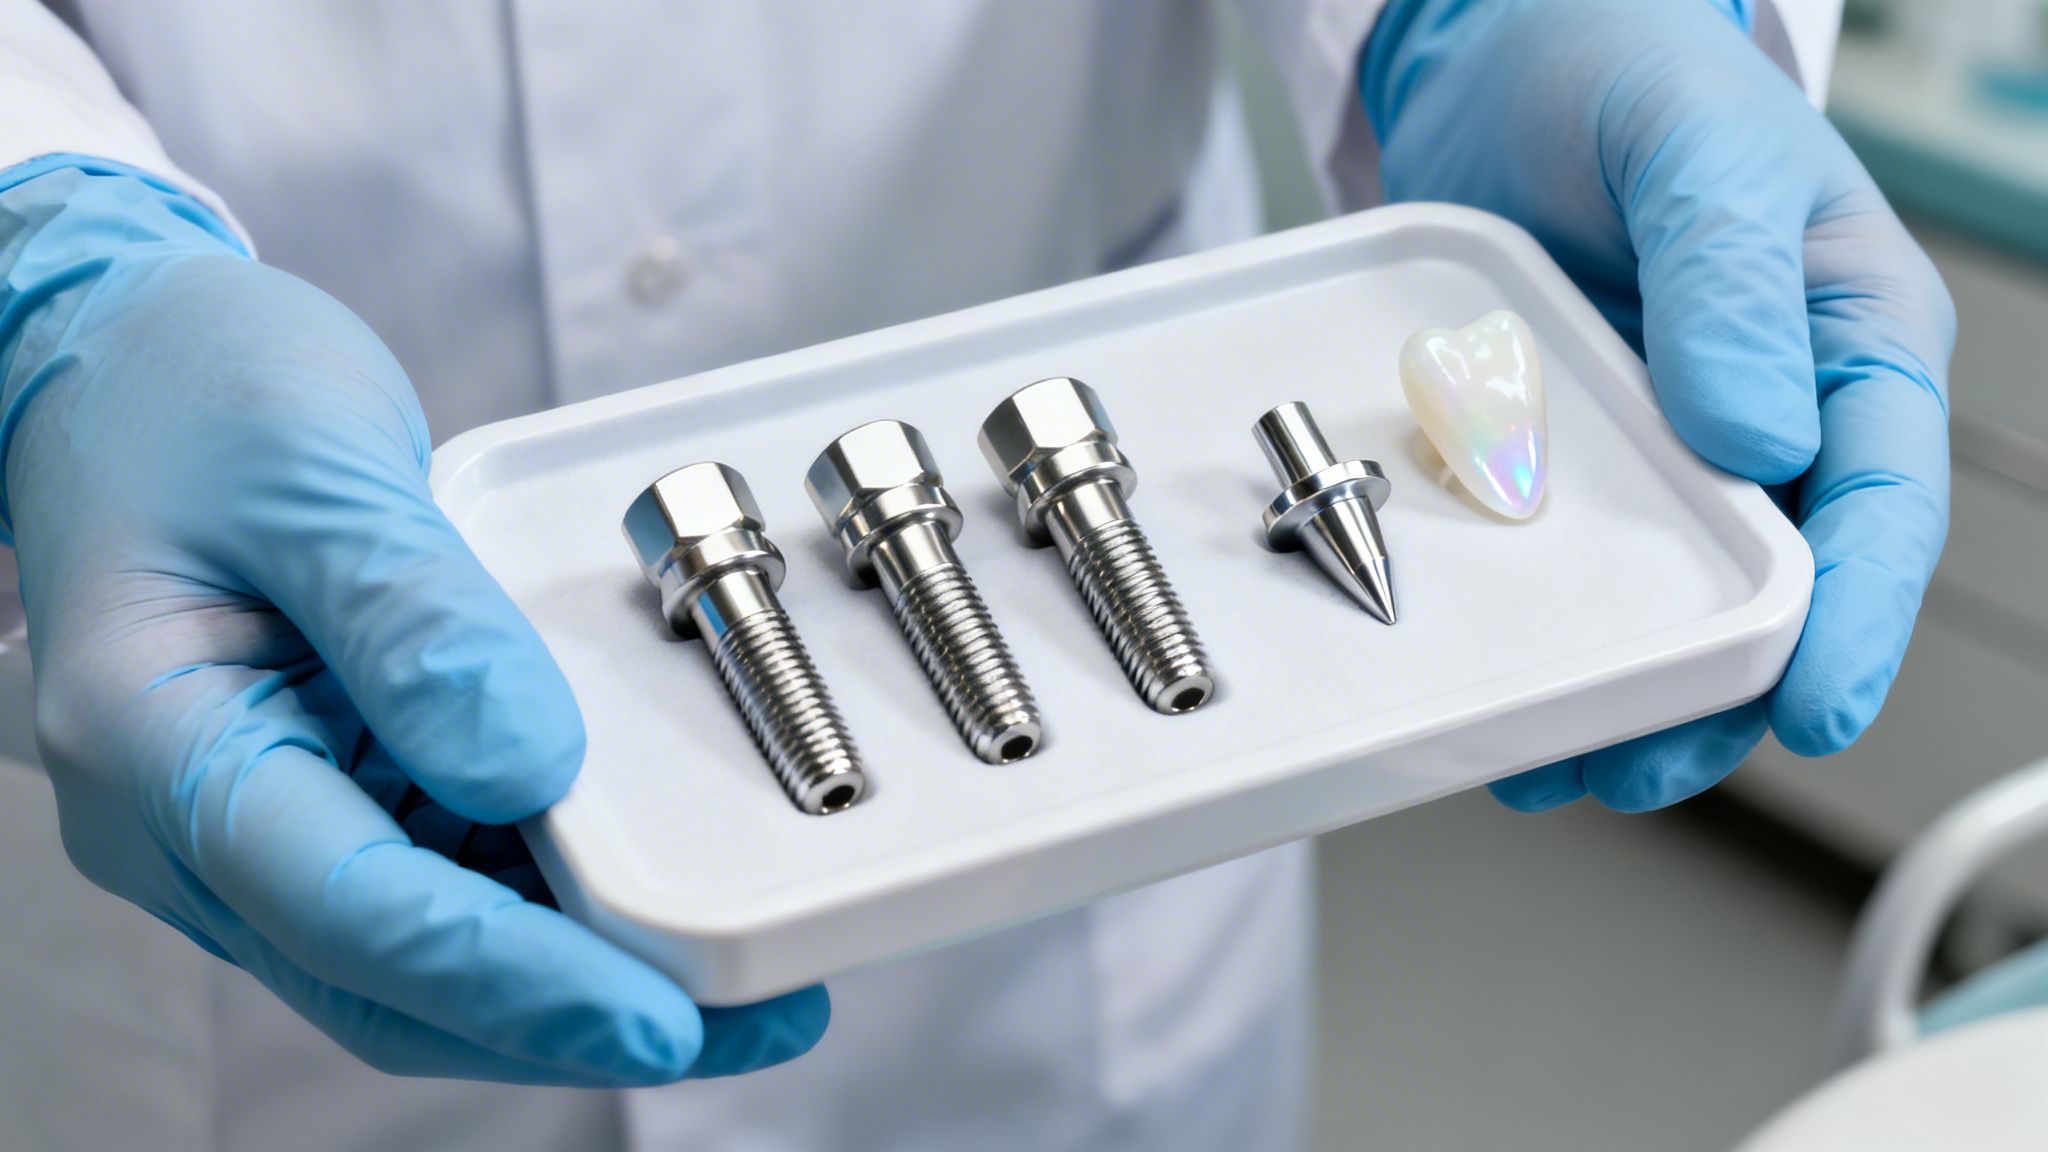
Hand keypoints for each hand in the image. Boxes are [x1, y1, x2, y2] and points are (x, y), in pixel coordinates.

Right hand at [0, 161, 826, 1082]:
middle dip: (569, 1015)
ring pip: (420, 949)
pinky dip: (541, 901)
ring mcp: (262, 814)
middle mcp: (200, 816)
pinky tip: (642, 893)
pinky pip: (435, 874)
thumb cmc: (188, 393)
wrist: (116, 357)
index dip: (516, 981)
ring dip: (568, 975)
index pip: (354, 909)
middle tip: (747, 1026)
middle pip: (393, 975)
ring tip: (732, 982)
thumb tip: (533, 769)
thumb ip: (416, 619)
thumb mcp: (311, 469)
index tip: (655, 1017)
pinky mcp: (324, 788)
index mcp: (162, 742)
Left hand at [1361, 1, 1953, 810]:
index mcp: (1848, 345)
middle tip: (1640, 766)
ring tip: (1557, 762)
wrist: (1499, 49)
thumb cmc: (1629, 66)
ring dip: (1621, 688)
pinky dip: (1543, 623)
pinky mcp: (1569, 450)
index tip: (1810, 706)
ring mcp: (1663, 441)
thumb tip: (1763, 440)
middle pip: (1772, 590)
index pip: (1880, 506)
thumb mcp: (1697, 149)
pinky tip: (1501, 680)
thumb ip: (1730, 279)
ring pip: (1668, 596)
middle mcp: (1768, 413)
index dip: (1855, 621)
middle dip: (1716, 694)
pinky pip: (1569, 555)